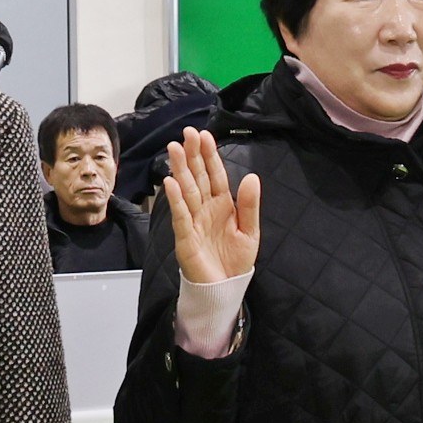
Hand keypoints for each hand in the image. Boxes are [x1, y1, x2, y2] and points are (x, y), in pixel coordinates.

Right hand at [164, 129, 261, 285]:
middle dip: (192, 155)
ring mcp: (193, 221)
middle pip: (198, 177)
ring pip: (186, 190)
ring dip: (180, 170)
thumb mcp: (250, 231)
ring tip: (174, 149)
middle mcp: (206, 209)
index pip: (215, 175)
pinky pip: (180, 214)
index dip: (210, 156)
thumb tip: (251, 177)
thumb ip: (249, 205)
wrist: (225, 289)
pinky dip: (175, 199)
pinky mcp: (185, 237)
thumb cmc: (235, 261)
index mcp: (223, 205)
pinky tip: (170, 182)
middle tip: (187, 133)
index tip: (205, 136)